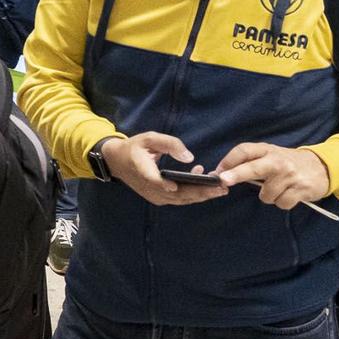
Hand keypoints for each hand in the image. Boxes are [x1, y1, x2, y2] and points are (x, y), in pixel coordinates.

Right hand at [102, 132, 222, 207]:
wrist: (117, 162)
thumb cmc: (134, 148)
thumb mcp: (148, 138)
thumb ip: (169, 144)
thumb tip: (190, 157)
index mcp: (142, 170)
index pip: (155, 180)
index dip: (167, 185)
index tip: (180, 185)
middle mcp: (149, 187)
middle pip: (177, 194)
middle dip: (201, 192)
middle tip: (222, 188)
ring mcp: (154, 196)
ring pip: (180, 199)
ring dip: (201, 195)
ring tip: (220, 190)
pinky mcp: (159, 198)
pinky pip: (179, 199)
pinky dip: (193, 195)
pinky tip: (206, 186)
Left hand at [216, 142, 332, 210]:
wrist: (321, 167)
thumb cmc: (288, 163)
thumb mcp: (270, 155)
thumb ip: (251, 162)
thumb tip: (223, 173)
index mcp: (267, 150)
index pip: (244, 150)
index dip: (229, 160)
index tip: (218, 171)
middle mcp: (278, 161)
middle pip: (253, 168)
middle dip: (236, 174)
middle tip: (223, 180)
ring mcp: (290, 175)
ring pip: (266, 194)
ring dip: (269, 196)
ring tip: (280, 188)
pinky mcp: (301, 189)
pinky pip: (281, 203)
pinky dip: (282, 202)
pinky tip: (289, 193)